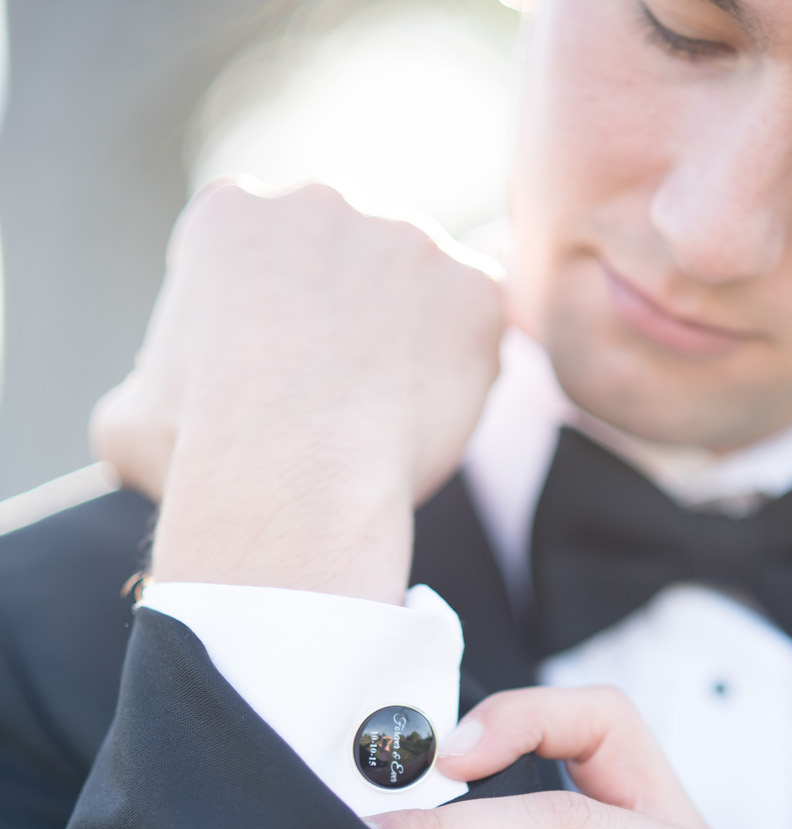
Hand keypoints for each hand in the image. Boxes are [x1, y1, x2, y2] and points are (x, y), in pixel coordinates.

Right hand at [91, 181, 504, 602]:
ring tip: (384, 414)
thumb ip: (149, 389)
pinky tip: (431, 415)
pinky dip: (464, 367)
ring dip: (408, 335)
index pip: (260, 245)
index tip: (278, 367)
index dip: (270, 311)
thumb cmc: (202, 457)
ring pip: (417, 286)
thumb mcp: (128, 421)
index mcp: (231, 213)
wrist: (294, 481)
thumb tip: (155, 404)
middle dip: (345, 311)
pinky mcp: (472, 285)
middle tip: (340, 392)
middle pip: (346, 253)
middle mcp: (320, 200)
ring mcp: (405, 235)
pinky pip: (478, 323)